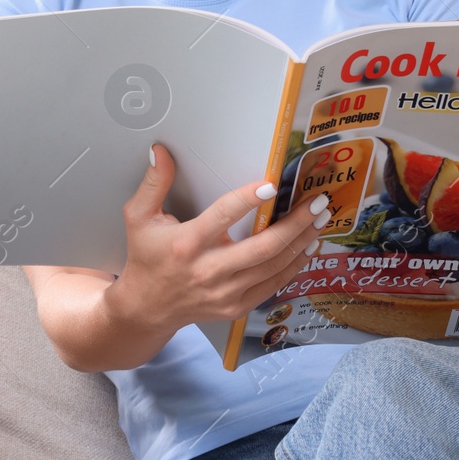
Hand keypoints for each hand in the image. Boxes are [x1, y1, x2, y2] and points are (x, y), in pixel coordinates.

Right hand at [104, 142, 331, 333]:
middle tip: (318, 202)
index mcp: (186, 244)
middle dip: (296, 222)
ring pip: (274, 266)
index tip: (270, 184)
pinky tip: (307, 248)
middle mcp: (208, 270)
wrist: (147, 308)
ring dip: (302, 241)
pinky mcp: (236, 306)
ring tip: (319, 220)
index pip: (221, 216)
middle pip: (263, 246)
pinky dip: (294, 266)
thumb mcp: (139, 218)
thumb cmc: (146, 258)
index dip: (247, 199)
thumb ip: (153, 183)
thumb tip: (160, 151)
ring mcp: (225, 292)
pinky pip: (273, 285)